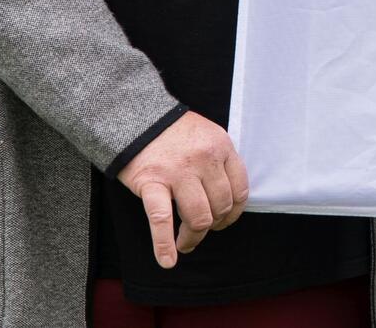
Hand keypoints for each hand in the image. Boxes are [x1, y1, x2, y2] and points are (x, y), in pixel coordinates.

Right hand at [117, 111, 248, 269]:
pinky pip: (161, 219)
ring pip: (198, 218)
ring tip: (185, 244)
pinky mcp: (151, 182)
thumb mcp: (206, 135)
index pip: (240, 189)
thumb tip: (227, 199)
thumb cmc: (172, 130)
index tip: (223, 221)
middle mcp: (204, 159)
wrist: (135, 115)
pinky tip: (167, 260)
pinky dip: (164, 244)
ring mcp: (178, 171)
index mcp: (221, 146)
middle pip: (220, 207)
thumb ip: (219, 161)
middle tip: (200, 232)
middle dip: (213, 226)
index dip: (233, 212)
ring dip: (193, 238)